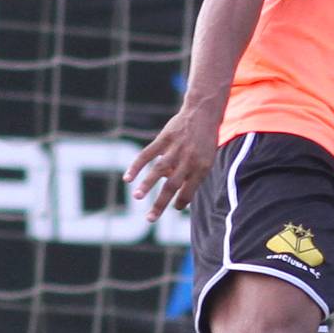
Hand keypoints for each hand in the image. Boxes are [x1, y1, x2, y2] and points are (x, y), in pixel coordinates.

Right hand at [125, 100, 221, 220]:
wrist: (203, 113)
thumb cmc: (204, 141)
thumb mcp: (207, 159)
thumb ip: (192, 176)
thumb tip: (175, 194)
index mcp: (201, 167)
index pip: (190, 191)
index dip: (182, 202)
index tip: (174, 208)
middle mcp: (188, 160)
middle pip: (173, 185)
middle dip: (160, 203)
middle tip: (149, 219)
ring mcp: (175, 148)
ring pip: (159, 169)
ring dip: (147, 184)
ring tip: (137, 197)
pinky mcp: (164, 138)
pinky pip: (148, 154)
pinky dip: (136, 166)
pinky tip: (127, 178)